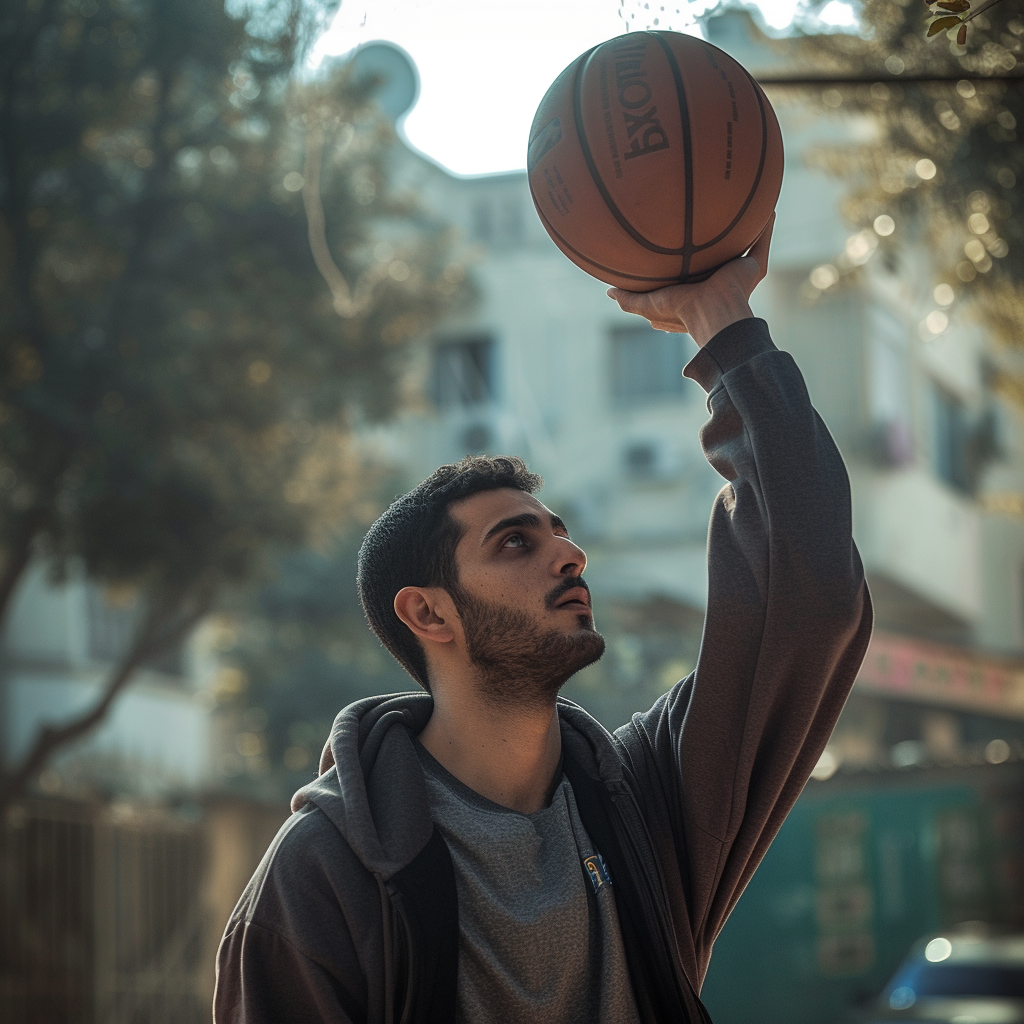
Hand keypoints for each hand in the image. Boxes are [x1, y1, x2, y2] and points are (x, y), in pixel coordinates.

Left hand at [607, 213, 774, 347]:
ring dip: (744, 229)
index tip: (685, 242)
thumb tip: (608, 292)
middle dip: (717, 239)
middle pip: (718, 254)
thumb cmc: (680, 309)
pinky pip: (761, 242)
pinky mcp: (753, 268)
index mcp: (696, 288)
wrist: (712, 312)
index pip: (693, 271)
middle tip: (711, 216)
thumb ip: (629, 300)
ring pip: (743, 246)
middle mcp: (718, 279)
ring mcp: (738, 274)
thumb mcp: (648, 306)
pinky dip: (766, 227)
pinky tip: (767, 209)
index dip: (690, 259)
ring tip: (742, 205)